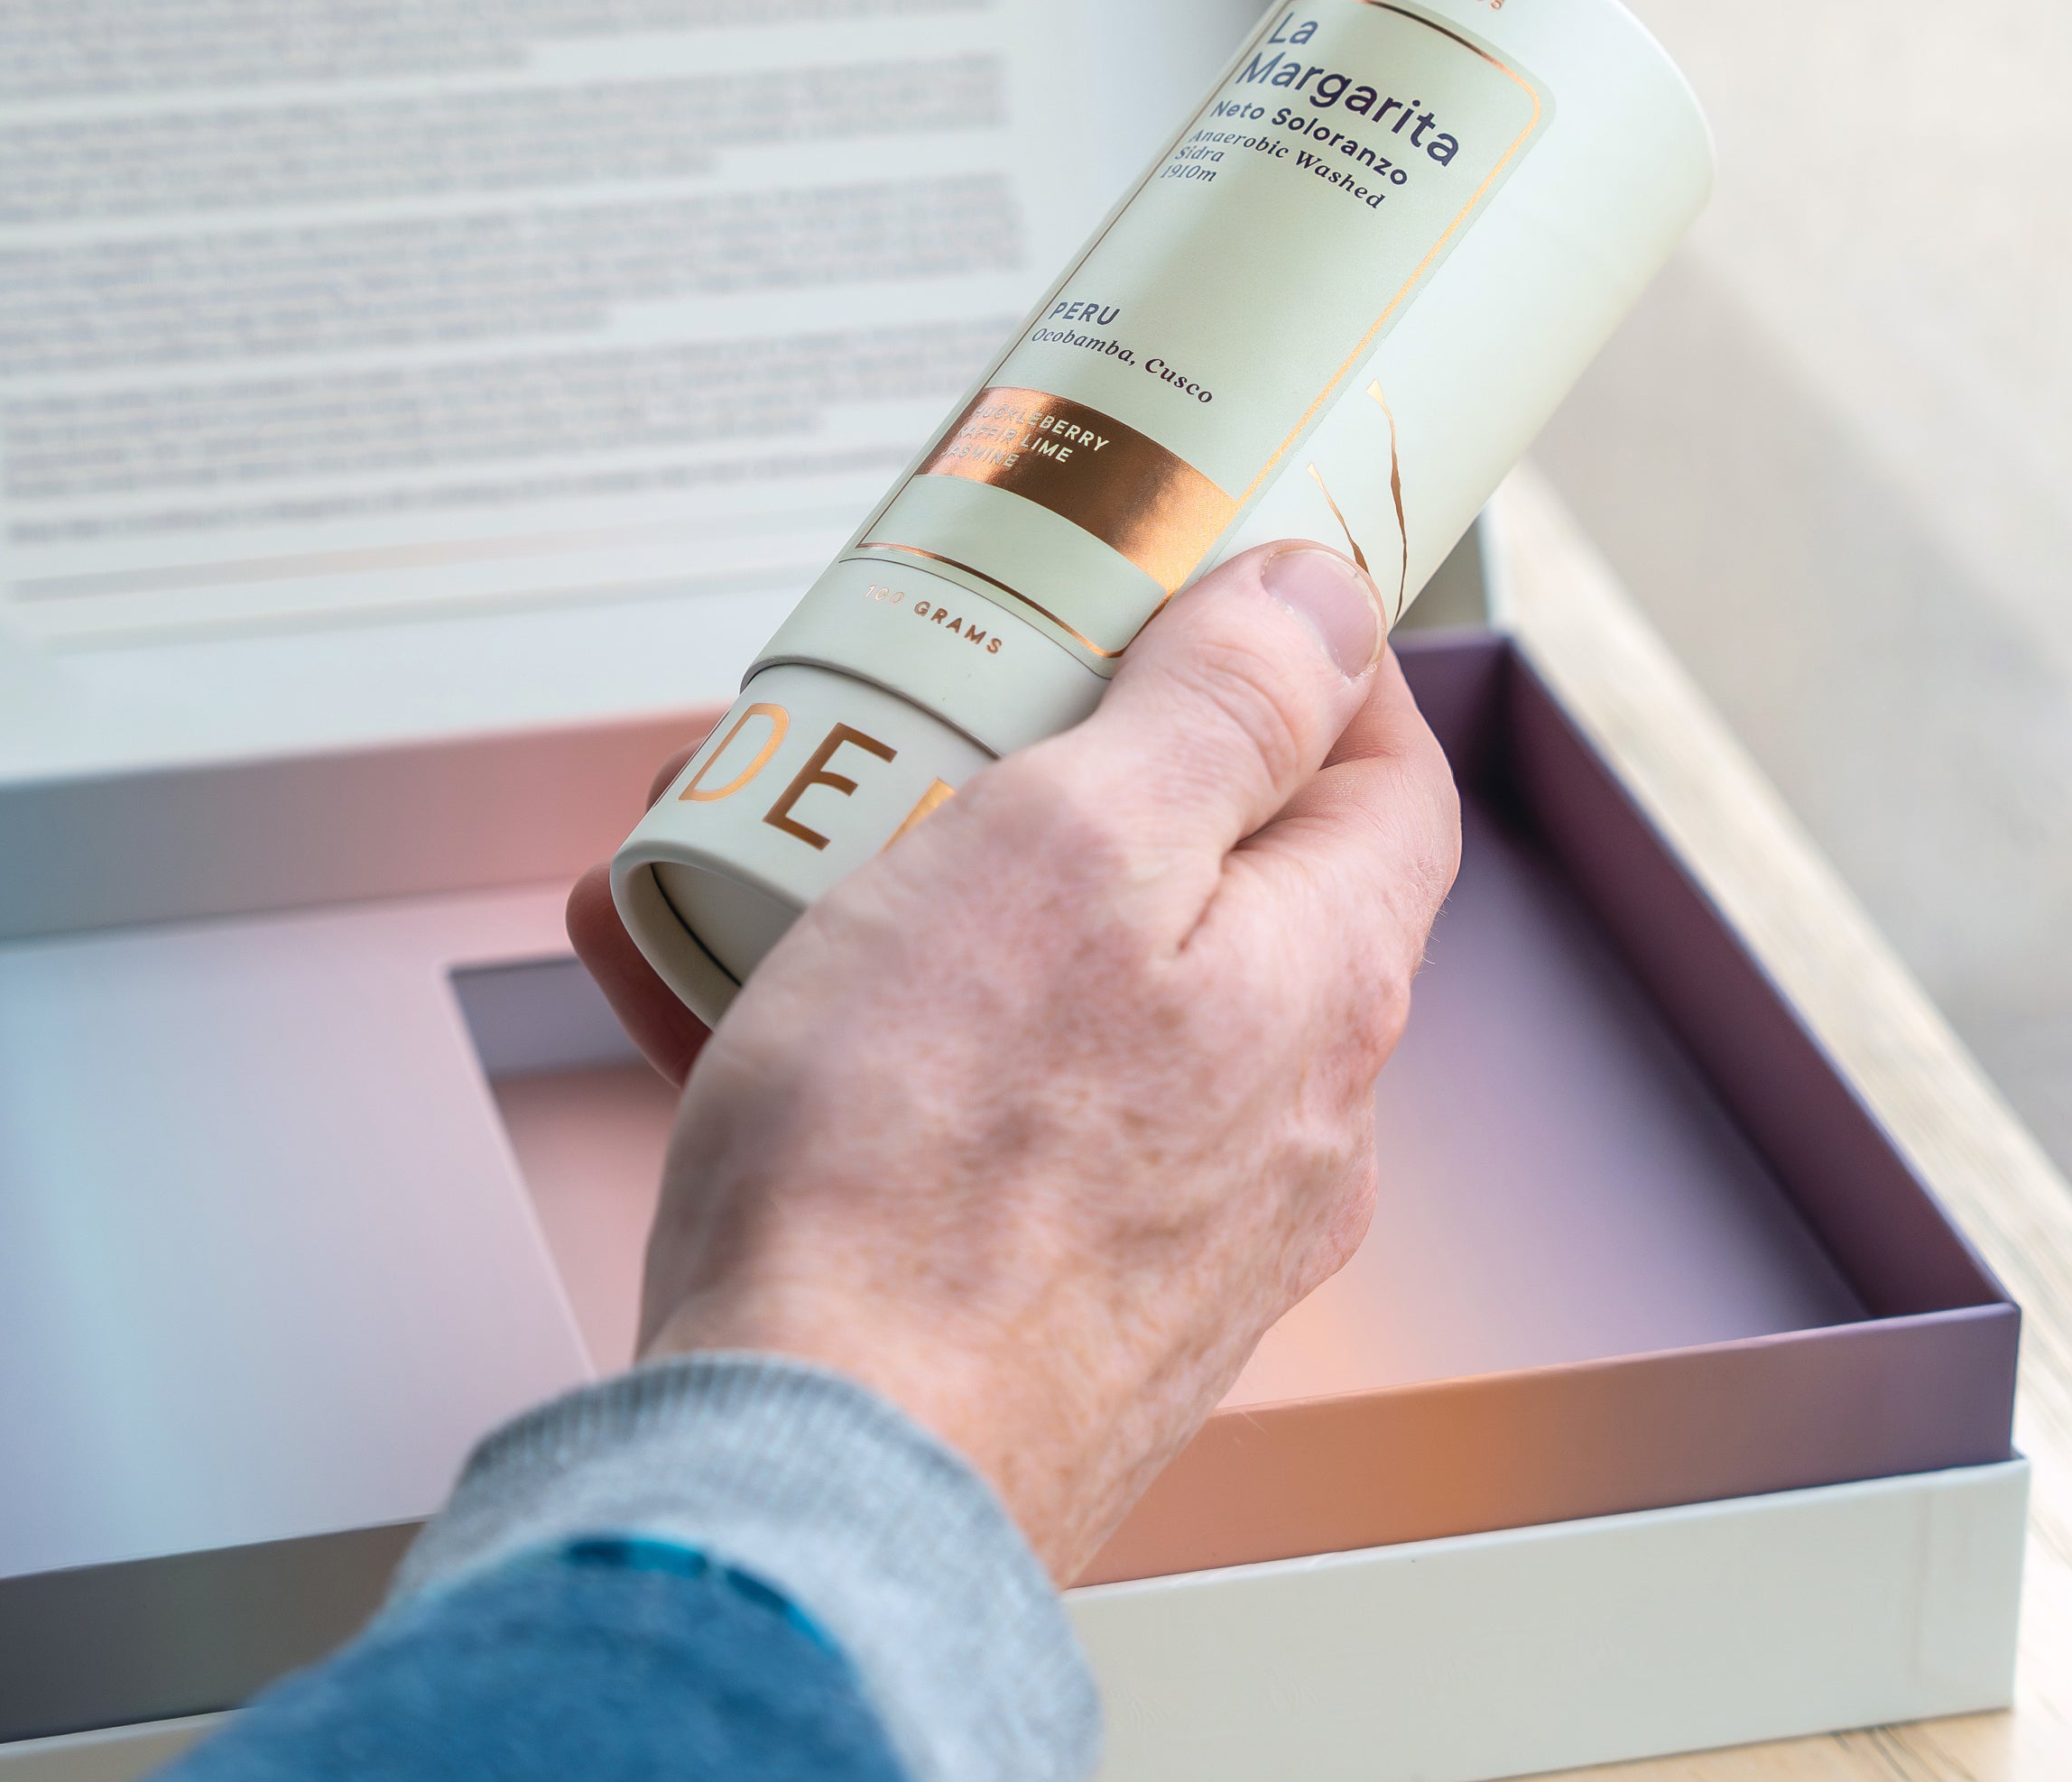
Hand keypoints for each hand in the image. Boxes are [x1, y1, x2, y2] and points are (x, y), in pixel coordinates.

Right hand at [567, 541, 1457, 1579]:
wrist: (812, 1478)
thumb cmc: (925, 1166)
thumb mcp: (1075, 848)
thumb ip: (1219, 714)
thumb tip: (1325, 601)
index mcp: (1315, 983)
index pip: (1383, 776)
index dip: (1309, 660)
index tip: (1201, 593)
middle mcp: (1270, 1113)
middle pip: (1202, 875)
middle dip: (1061, 762)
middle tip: (935, 700)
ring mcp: (1154, 1215)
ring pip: (1051, 984)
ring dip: (915, 881)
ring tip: (761, 829)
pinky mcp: (1030, 1286)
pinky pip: (949, 1101)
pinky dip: (840, 1017)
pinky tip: (689, 966)